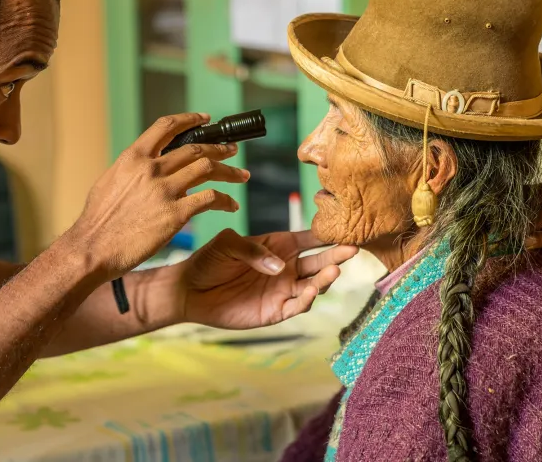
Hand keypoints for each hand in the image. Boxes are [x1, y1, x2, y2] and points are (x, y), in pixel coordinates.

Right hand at [70, 113, 248, 279]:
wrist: (92, 247)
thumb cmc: (98, 220)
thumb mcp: (110, 180)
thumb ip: (133, 169)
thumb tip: (147, 165)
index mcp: (134, 156)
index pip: (167, 126)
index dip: (190, 119)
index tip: (206, 119)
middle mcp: (152, 168)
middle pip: (196, 148)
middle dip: (219, 148)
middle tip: (232, 150)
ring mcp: (165, 190)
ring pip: (208, 168)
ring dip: (229, 171)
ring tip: (241, 175)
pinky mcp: (176, 214)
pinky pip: (210, 199)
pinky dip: (225, 200)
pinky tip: (231, 205)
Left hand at [176, 228, 357, 328]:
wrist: (190, 290)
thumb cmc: (209, 261)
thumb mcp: (228, 244)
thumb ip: (253, 250)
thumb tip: (279, 266)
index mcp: (279, 245)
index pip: (310, 238)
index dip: (327, 235)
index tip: (345, 228)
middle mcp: (287, 267)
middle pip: (319, 261)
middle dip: (336, 255)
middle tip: (352, 249)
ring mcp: (283, 290)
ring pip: (313, 285)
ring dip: (325, 279)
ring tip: (334, 270)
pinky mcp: (275, 311)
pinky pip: (297, 306)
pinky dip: (307, 300)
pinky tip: (311, 291)